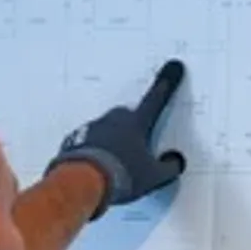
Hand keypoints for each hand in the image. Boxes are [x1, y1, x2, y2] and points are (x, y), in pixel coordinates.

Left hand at [48, 60, 188, 218]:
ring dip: (112, 140)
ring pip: (106, 128)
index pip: (156, 101)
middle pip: (126, 115)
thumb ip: (169, 166)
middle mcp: (113, 120)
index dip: (167, 85)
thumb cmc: (123, 175)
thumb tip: (175, 161)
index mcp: (136, 124)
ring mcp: (91, 129)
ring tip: (115, 165)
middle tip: (137, 146)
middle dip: (132, 125)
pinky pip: (88, 142)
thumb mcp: (154, 176)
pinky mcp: (74, 141)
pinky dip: (94, 150)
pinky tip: (98, 168)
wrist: (83, 183)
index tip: (174, 67)